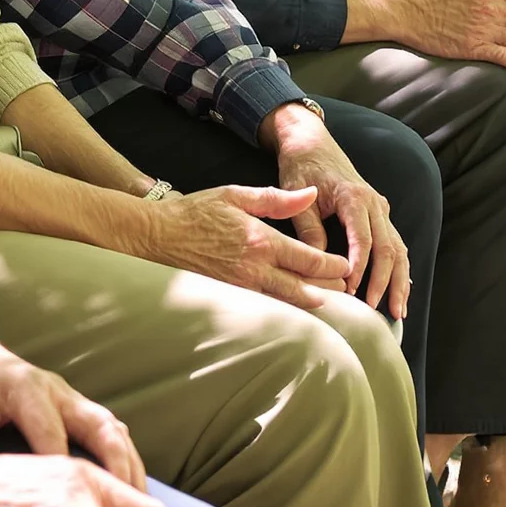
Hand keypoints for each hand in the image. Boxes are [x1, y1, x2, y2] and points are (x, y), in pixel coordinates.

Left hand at [0, 320, 145, 490]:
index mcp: (25, 388)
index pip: (54, 438)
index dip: (67, 478)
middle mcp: (55, 388)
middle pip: (100, 428)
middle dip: (119, 468)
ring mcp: (67, 394)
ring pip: (111, 428)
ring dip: (129, 464)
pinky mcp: (71, 404)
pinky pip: (107, 428)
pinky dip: (123, 456)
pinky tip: (132, 489)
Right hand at [141, 183, 351, 308]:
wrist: (158, 236)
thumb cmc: (196, 212)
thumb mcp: (236, 195)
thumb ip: (276, 198)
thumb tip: (311, 194)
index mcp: (261, 239)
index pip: (309, 258)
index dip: (333, 265)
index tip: (347, 266)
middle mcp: (256, 268)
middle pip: (305, 286)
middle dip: (330, 289)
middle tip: (348, 289)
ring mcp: (243, 288)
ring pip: (288, 303)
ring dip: (312, 304)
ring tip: (330, 303)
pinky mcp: (232, 299)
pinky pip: (267, 309)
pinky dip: (286, 311)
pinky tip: (296, 312)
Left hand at [266, 109, 409, 319]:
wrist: (310, 143)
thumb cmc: (301, 168)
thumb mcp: (298, 197)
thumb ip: (309, 229)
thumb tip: (321, 264)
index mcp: (354, 197)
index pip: (364, 240)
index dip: (361, 269)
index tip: (353, 292)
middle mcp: (374, 203)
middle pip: (388, 248)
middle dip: (385, 282)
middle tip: (378, 311)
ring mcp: (380, 208)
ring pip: (398, 248)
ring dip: (399, 281)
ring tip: (398, 311)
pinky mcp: (380, 213)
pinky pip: (395, 243)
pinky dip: (399, 268)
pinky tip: (401, 290)